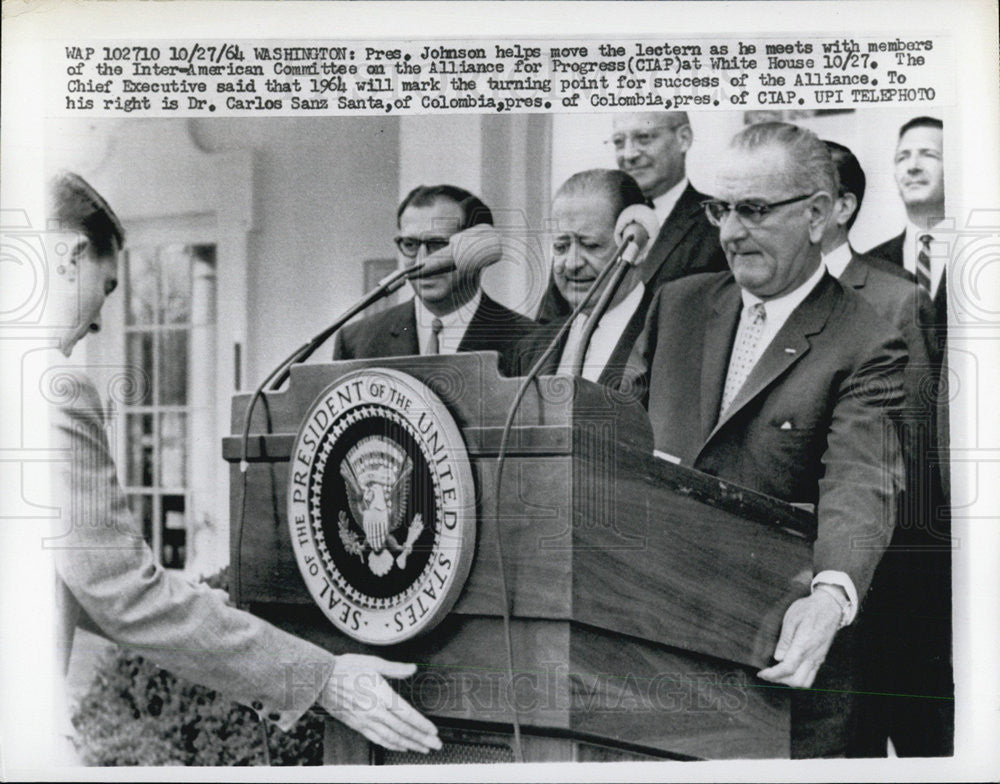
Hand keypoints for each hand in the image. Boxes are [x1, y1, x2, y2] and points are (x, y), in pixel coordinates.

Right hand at [318, 654, 440, 752]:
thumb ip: (395, 668)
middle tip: (436, 745)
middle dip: (422, 739)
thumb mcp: (373, 662)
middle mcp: (375, 711)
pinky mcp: (356, 724)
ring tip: (423, 749)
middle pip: (403, 730)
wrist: (320, 679)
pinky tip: (400, 747)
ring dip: (410, 745)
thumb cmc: (345, 668)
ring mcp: (365, 720)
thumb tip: (412, 668)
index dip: (422, 725)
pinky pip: (377, 739)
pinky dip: (391, 745)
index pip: (407, 715)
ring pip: (392, 738)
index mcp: (381, 695)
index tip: (434, 731)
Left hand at [756, 592, 841, 687]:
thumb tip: (778, 657)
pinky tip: (789, 670)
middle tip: (767, 674)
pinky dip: (798, 678)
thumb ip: (785, 640)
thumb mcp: (791, 618)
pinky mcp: (821, 657)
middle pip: (797, 681)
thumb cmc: (809, 609)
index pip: (788, 668)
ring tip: (777, 673)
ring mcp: (819, 658)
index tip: (761, 673)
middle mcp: (813, 655)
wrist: (830, 605)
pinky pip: (811, 676)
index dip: (773, 674)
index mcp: (804, 645)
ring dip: (790, 681)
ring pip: (806, 682)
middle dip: (780, 680)